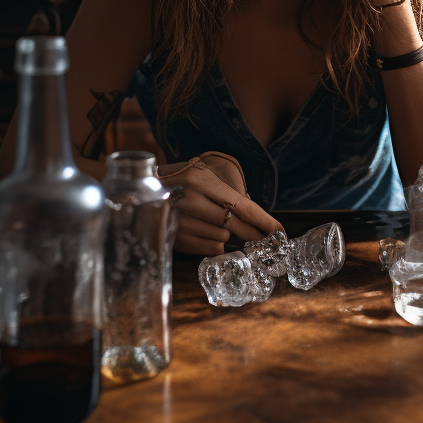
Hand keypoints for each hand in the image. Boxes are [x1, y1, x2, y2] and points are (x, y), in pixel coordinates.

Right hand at [165, 159, 284, 255]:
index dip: (264, 220)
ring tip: (209, 219)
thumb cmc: (181, 179)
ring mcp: (180, 222)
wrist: (141, 190)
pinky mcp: (174, 238)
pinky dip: (213, 242)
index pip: (241, 205)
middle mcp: (190, 201)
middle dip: (252, 233)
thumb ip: (227, 193)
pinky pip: (209, 248)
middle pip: (235, 225)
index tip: (280, 231)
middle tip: (264, 239)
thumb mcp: (203, 174)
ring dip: (225, 233)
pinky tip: (202, 229)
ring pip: (222, 237)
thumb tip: (255, 218)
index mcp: (200, 180)